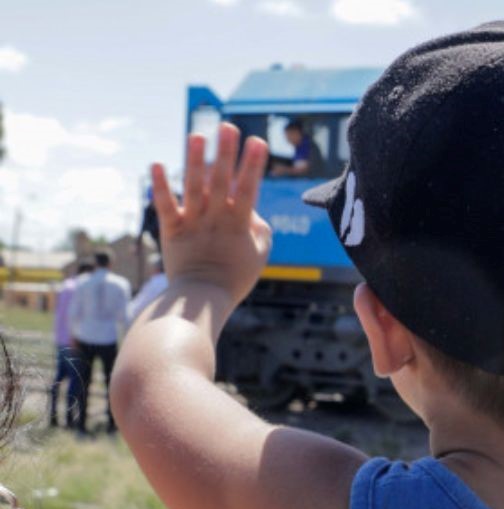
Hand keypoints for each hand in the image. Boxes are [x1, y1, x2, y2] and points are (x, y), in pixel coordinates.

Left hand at [150, 123, 270, 306]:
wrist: (201, 299)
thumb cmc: (235, 277)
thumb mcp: (260, 254)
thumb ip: (260, 228)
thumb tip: (252, 209)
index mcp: (239, 224)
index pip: (249, 189)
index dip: (253, 164)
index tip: (258, 142)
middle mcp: (215, 219)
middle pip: (221, 181)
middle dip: (225, 153)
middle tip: (228, 127)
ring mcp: (192, 223)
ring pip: (193, 187)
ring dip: (195, 160)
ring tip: (197, 135)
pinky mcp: (171, 230)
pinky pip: (165, 205)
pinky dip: (160, 185)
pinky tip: (157, 164)